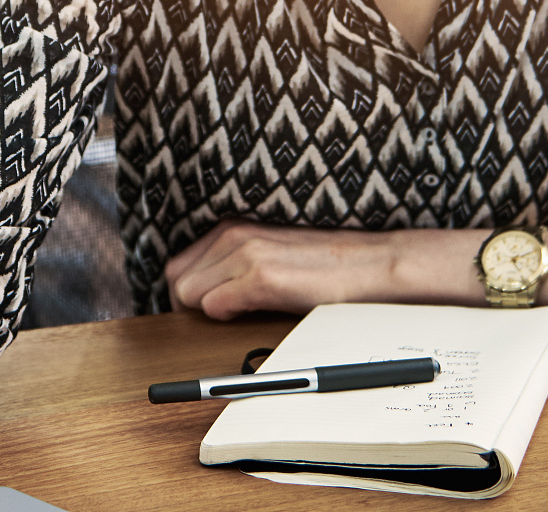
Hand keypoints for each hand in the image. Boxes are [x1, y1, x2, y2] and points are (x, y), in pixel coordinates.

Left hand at [164, 220, 484, 319]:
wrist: (371, 266)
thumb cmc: (325, 267)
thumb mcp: (271, 253)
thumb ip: (235, 264)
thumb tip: (202, 294)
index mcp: (233, 228)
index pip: (177, 265)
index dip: (186, 294)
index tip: (202, 310)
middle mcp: (234, 234)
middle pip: (176, 281)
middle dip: (188, 307)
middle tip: (217, 320)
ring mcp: (247, 254)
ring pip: (188, 295)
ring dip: (206, 313)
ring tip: (239, 316)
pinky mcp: (262, 277)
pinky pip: (213, 306)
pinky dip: (225, 317)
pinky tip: (251, 314)